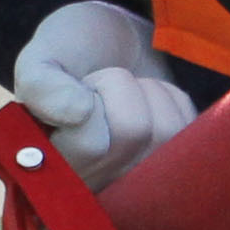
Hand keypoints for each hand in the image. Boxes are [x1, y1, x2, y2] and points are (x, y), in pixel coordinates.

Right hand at [8, 0, 192, 186]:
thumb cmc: (69, 54)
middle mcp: (95, 186)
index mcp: (53, 170)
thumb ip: (40, 85)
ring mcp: (137, 183)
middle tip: (102, 86)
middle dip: (121, 86)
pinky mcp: (174, 168)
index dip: (89, 102)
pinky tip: (148, 102)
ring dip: (149, 92)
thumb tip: (78, 113)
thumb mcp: (39, 59)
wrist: (109, 42)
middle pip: (133, 132)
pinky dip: (172, 99)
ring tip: (127, 92)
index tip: (78, 91)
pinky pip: (190, 128)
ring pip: (165, 130)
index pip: (89, 144)